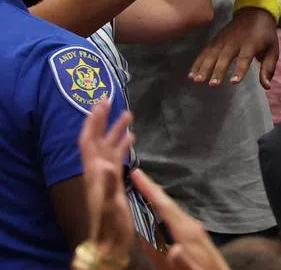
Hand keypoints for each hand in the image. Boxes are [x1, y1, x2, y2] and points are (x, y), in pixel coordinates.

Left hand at [77, 101, 134, 264]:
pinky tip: (131, 138)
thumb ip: (109, 182)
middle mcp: (97, 169)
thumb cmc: (110, 221)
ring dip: (115, 130)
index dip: (93, 122)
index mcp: (93, 171)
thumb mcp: (109, 202)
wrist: (111, 239)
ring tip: (128, 114)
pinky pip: (117, 156)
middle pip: (97, 139)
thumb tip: (108, 163)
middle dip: (102, 120)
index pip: (88, 141)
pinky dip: (123, 144)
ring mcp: (105, 174)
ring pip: (108, 146)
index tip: (100, 103)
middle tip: (110, 100)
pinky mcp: (115, 180)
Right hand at [130, 169, 226, 269]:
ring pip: (172, 208)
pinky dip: (164, 208)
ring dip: (157, 197)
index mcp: (188, 232)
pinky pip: (175, 216)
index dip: (150, 189)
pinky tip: (159, 208)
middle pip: (168, 203)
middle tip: (136, 174)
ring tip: (143, 187)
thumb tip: (174, 250)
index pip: (165, 206)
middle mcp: (191, 225)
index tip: (137, 172)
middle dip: (152, 189)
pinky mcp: (194, 234)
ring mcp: (194, 229)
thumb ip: (182, 262)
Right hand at [189, 7, 278, 89]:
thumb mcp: (273, 49)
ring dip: (203, 68)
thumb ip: (268, 68)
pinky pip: (205, 52)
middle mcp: (235, 42)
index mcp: (251, 44)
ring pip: (211, 55)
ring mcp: (223, 40)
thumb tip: (266, 87)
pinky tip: (191, 74)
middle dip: (217, 71)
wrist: (254, 12)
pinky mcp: (215, 40)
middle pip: (224, 57)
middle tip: (212, 84)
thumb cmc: (265, 35)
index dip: (239, 70)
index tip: (233, 82)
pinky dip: (197, 63)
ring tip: (197, 80)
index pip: (244, 58)